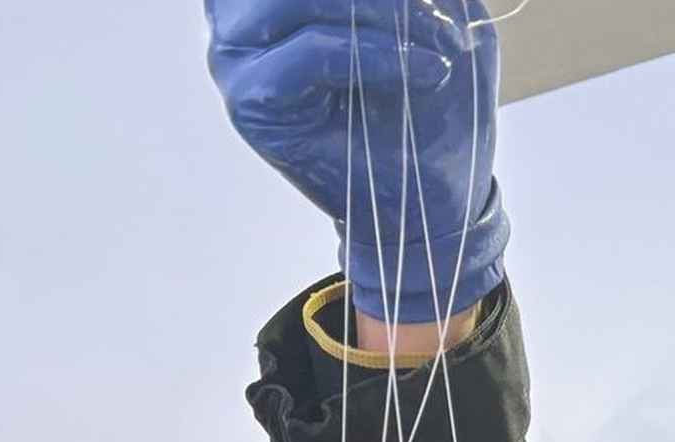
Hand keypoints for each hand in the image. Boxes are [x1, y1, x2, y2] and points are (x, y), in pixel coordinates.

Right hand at [206, 0, 507, 330]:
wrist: (430, 190)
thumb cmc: (429, 98)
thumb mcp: (431, 6)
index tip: (417, 3)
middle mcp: (243, 15)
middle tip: (436, 18)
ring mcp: (238, 56)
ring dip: (384, 16)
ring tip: (433, 51)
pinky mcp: (251, 102)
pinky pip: (311, 50)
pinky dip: (378, 56)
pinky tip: (422, 74)